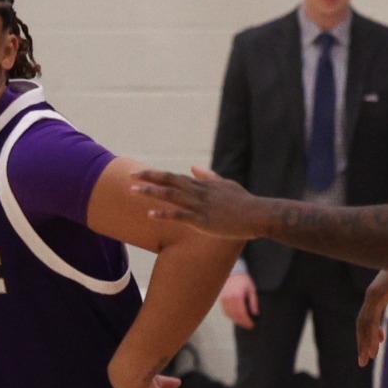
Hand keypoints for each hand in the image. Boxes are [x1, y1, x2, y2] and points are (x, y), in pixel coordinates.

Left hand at [130, 167, 265, 240]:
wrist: (258, 215)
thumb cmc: (244, 202)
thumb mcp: (226, 184)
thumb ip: (208, 176)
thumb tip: (194, 167)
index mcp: (202, 184)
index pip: (174, 177)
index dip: (156, 175)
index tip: (140, 173)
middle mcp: (198, 192)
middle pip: (169, 181)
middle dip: (149, 178)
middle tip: (130, 176)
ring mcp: (200, 205)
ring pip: (171, 196)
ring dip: (151, 192)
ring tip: (133, 190)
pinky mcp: (203, 220)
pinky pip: (180, 216)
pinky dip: (164, 214)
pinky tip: (150, 214)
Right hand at [218, 272, 258, 328]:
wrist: (233, 272)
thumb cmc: (244, 280)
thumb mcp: (252, 289)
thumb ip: (254, 302)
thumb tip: (255, 313)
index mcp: (238, 296)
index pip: (242, 313)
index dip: (247, 321)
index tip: (252, 325)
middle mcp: (230, 299)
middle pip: (235, 315)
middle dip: (243, 322)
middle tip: (248, 326)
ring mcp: (224, 299)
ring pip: (229, 314)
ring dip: (236, 320)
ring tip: (243, 323)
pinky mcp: (221, 299)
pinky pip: (225, 311)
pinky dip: (230, 316)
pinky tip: (236, 318)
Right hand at [357, 271, 387, 365]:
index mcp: (376, 295)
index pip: (367, 322)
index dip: (366, 341)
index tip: (368, 357)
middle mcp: (371, 296)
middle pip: (362, 323)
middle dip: (362, 343)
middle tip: (362, 363)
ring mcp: (373, 295)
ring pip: (366, 320)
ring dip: (367, 337)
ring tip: (370, 355)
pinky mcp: (379, 294)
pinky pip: (372, 314)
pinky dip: (374, 327)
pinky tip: (380, 338)